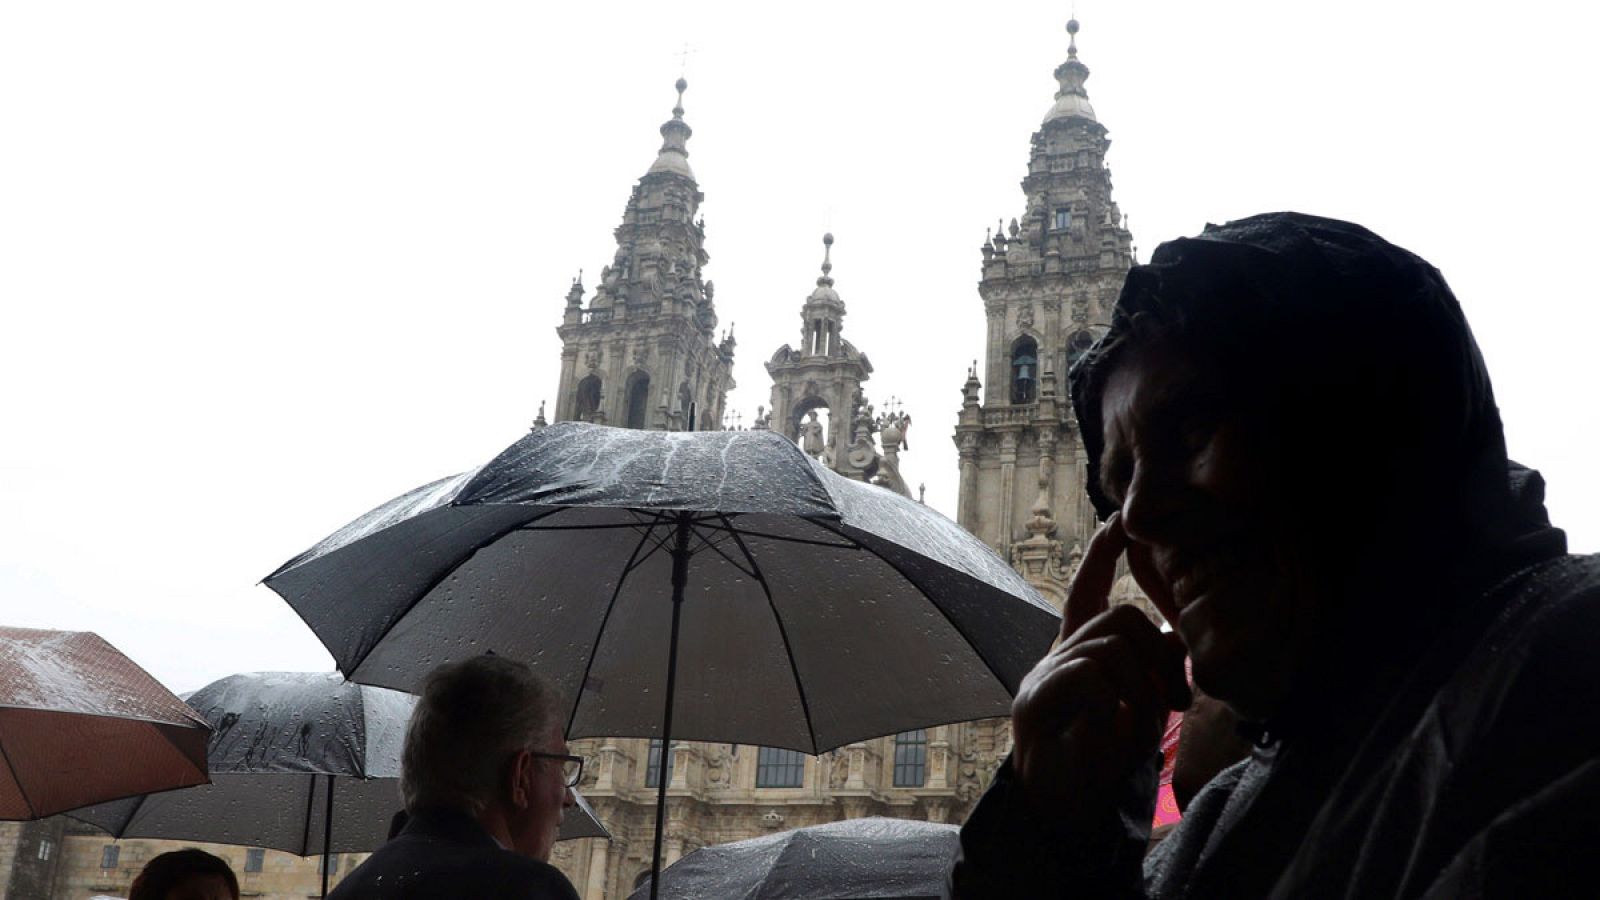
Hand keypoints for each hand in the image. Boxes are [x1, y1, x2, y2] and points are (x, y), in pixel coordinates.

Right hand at [1010, 512, 1189, 817]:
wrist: (1064, 810)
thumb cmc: (1103, 759)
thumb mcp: (1138, 706)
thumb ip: (1147, 670)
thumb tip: (1172, 636)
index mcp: (1078, 653)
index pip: (1086, 592)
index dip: (1102, 556)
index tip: (1118, 522)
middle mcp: (1056, 656)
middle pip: (1120, 618)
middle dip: (1158, 657)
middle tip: (1167, 704)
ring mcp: (1042, 677)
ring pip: (1113, 647)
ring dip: (1142, 690)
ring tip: (1139, 729)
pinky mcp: (1034, 702)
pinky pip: (1093, 678)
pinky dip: (1116, 706)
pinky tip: (1111, 732)